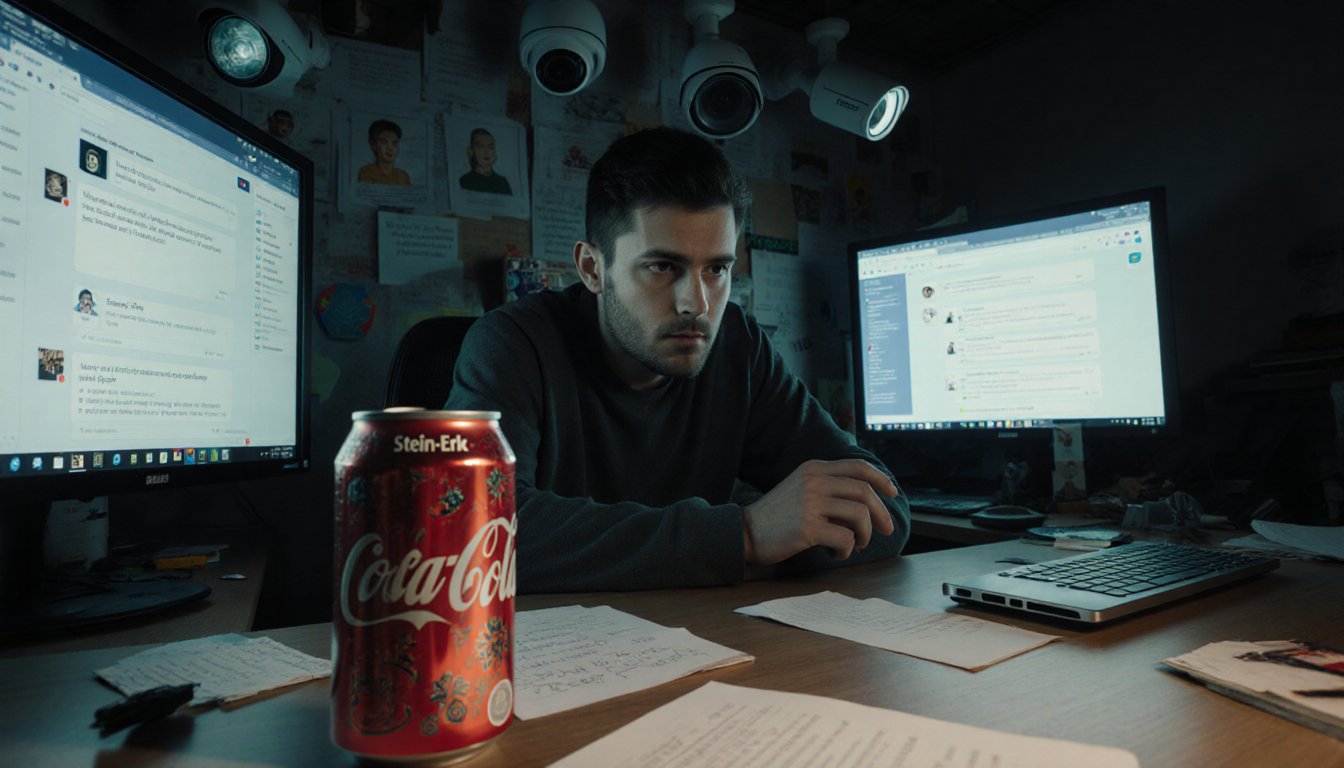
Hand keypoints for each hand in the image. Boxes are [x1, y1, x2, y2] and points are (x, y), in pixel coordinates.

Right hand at [741, 460, 897, 565]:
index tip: (893, 492)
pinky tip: (837, 552)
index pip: (857, 466)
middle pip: (864, 491)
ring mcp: (810, 503)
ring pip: (860, 514)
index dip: (881, 479)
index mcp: (813, 468)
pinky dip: (847, 549)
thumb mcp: (800, 487)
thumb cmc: (777, 516)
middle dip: (881, 513)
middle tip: (886, 530)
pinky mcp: (808, 528)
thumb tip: (866, 499)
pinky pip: (846, 537)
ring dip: (865, 534)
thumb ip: (827, 485)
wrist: (745, 532)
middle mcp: (813, 481)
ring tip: (857, 544)